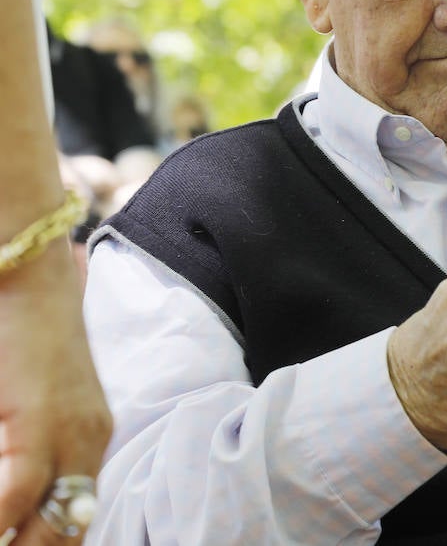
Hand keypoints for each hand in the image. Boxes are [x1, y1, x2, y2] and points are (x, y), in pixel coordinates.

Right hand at [0, 239, 111, 543]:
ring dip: (11, 537)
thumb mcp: (30, 399)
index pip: (75, 519)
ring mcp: (72, 434)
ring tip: (0, 535)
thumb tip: (14, 495)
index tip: (24, 542)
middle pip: (66, 531)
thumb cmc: (21, 332)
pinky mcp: (41, 424)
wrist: (32, 275)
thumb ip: (27, 444)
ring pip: (46, 529)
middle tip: (10, 541)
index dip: (49, 541)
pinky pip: (16, 497)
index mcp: (90, 438)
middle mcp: (90, 442)